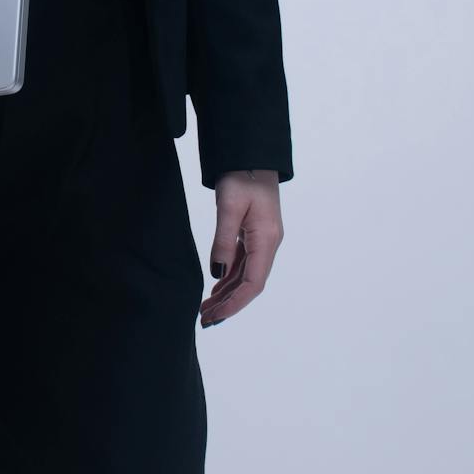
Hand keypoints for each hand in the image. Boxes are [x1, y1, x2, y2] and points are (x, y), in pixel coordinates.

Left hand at [201, 169, 283, 327]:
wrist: (251, 153)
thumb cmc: (242, 175)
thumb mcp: (228, 206)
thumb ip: (223, 241)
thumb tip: (217, 274)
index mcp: (267, 238)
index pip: (253, 282)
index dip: (235, 303)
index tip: (215, 316)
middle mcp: (269, 243)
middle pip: (250, 284)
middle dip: (229, 304)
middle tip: (205, 320)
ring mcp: (263, 239)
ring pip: (246, 275)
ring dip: (228, 294)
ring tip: (206, 309)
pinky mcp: (255, 233)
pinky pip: (243, 263)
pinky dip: (229, 278)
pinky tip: (216, 288)